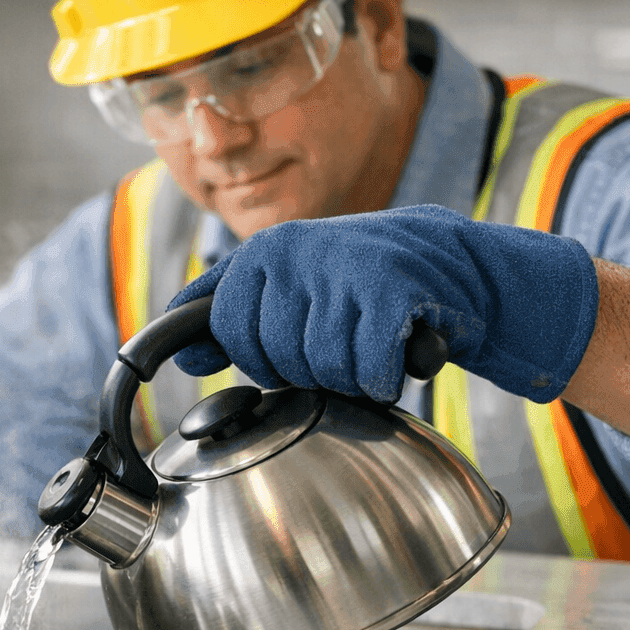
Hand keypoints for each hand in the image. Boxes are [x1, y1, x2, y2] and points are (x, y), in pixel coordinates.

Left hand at [168, 205, 600, 402]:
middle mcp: (296, 250)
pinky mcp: (391, 289)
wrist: (448, 259)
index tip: (288, 347)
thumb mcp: (286, 286)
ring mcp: (342, 266)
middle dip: (306, 370)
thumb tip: (182, 360)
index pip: (229, 330)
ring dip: (348, 377)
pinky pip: (365, 371)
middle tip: (337, 343)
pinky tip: (392, 357)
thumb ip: (228, 317)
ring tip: (365, 345)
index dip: (259, 357)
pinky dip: (382, 379)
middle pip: (274, 358)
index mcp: (263, 250)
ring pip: (320, 368)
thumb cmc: (355, 282)